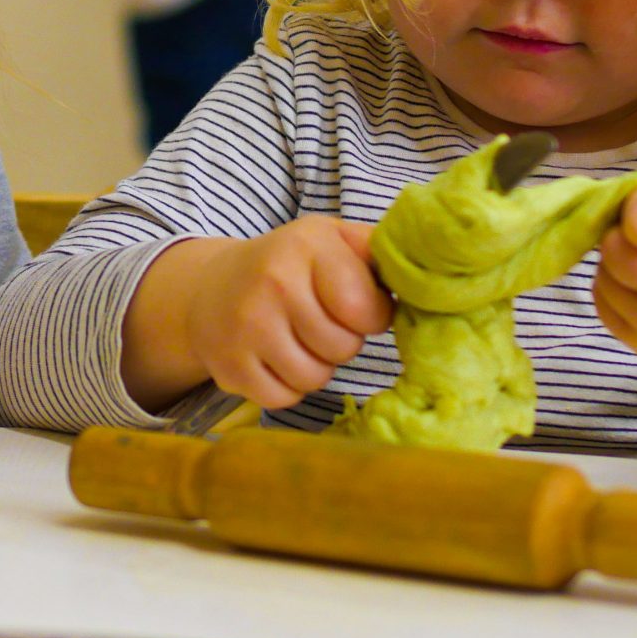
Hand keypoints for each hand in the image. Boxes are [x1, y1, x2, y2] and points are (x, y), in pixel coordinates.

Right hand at [133, 217, 390, 410]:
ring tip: (297, 340)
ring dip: (315, 367)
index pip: (363, 308)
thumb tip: (427, 275)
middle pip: (342, 347)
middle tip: (319, 322)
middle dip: (340, 342)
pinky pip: (283, 398)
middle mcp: (274, 282)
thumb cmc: (288, 266)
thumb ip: (376, 250)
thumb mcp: (330, 239)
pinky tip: (273, 358)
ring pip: (314, 378)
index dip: (370, 316)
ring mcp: (247, 326)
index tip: (354, 307)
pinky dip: (286, 386)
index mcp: (308, 245)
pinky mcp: (228, 365)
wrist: (208, 288)